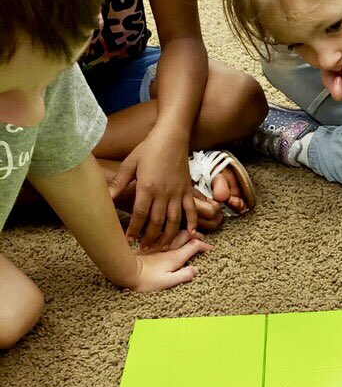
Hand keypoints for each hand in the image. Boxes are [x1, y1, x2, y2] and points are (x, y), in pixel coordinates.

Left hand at [109, 131, 197, 250]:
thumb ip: (119, 183)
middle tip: (144, 249)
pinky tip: (190, 234)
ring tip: (162, 248)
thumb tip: (106, 197)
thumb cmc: (148, 148)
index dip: (134, 229)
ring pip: (174, 220)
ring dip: (169, 236)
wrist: (172, 137)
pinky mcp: (187, 190)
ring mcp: (178, 193)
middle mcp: (164, 193)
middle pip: (157, 222)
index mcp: (147, 187)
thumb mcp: (129, 163)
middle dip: (150, 238)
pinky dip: (192, 223)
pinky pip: (191, 210)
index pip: (140, 214)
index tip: (129, 240)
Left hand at [123, 233, 211, 290]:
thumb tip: (196, 270)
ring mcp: (158, 246)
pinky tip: (169, 236)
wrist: (125, 272)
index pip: (194, 246)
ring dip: (183, 233)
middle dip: (196, 235)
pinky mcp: (149, 245)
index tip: (211, 248)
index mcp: (175, 257)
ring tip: (189, 235)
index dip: (204, 246)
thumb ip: (183, 275)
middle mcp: (168, 248)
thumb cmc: (145, 280)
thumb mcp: (167, 282)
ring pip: (174, 232)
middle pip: (186, 235)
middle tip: (202, 239)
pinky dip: (169, 234)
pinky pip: (162, 234)